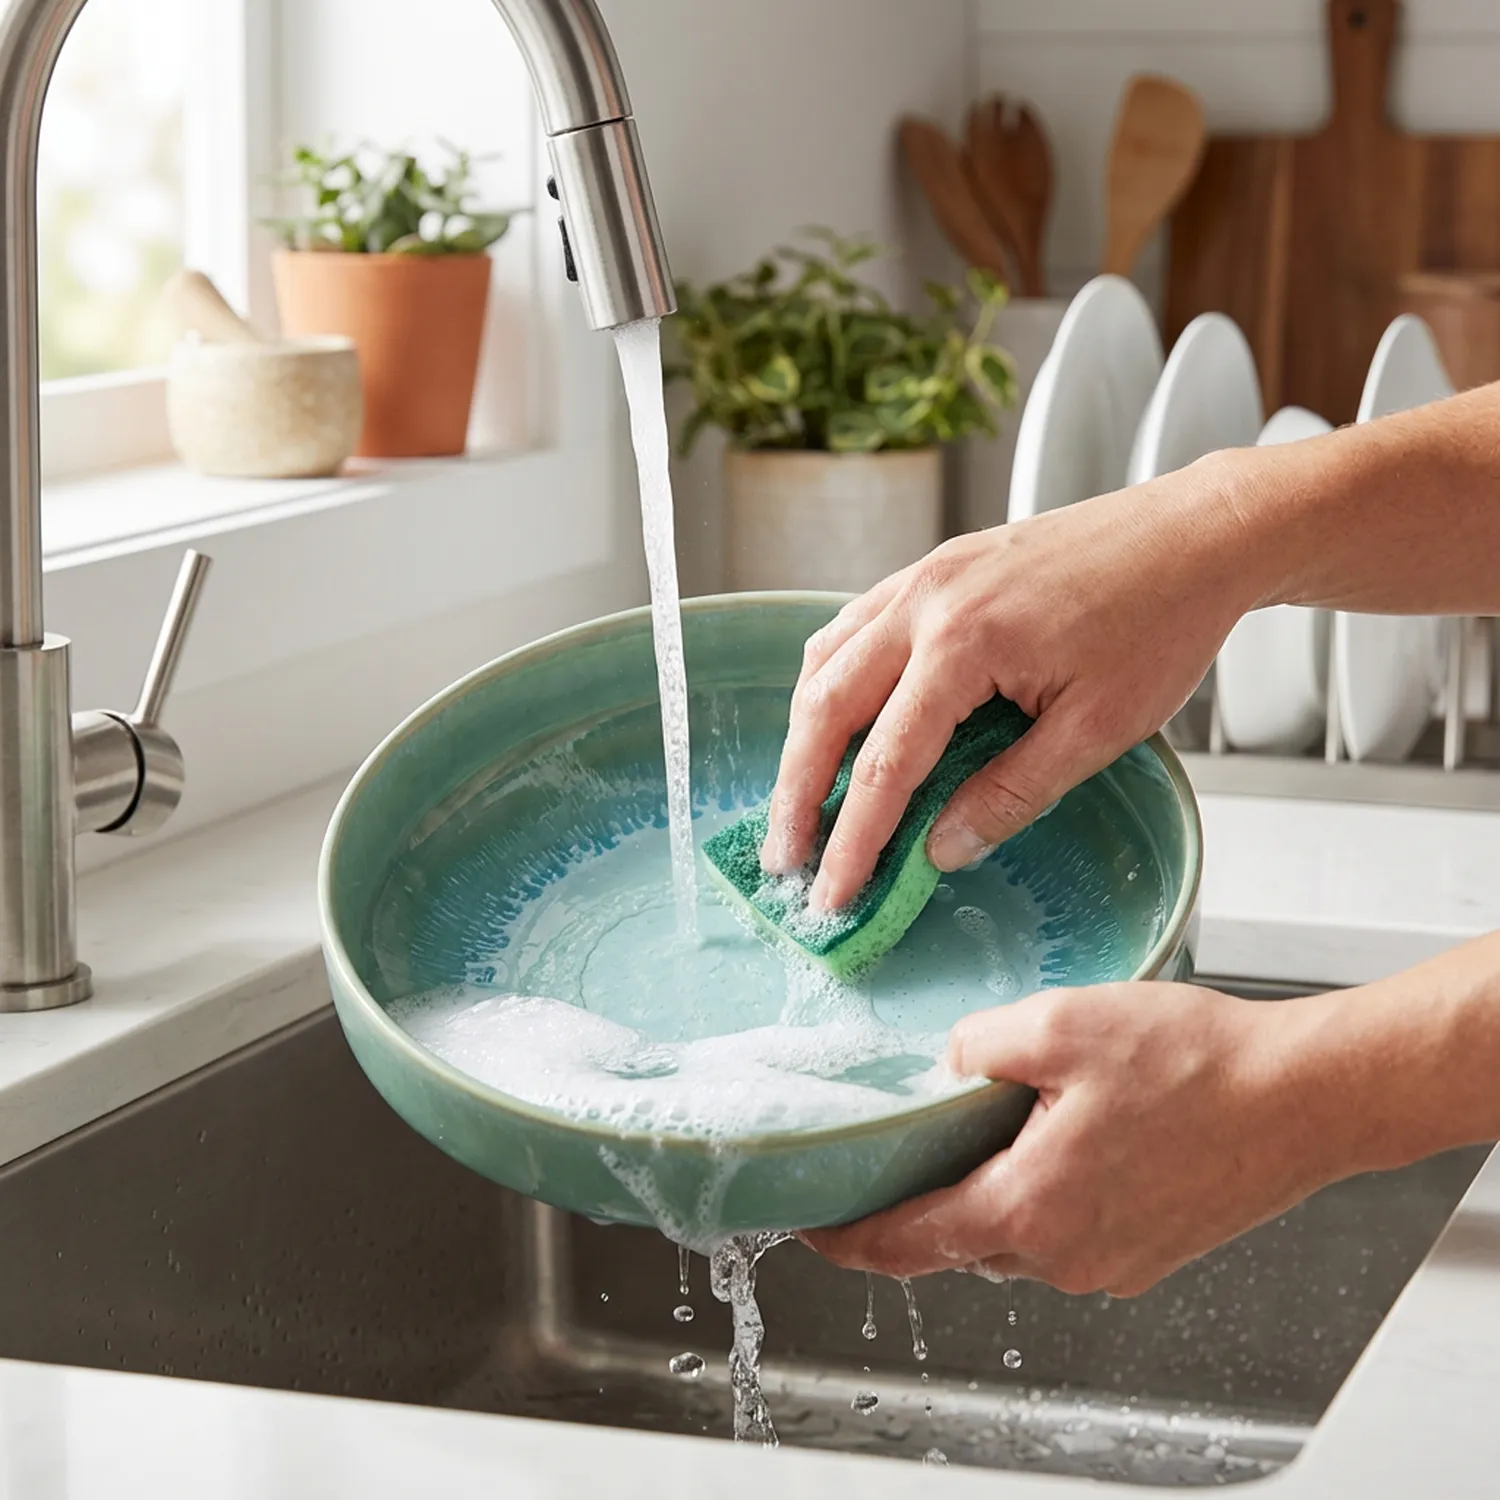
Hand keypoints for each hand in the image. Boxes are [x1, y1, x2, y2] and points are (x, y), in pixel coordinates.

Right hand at [759, 466, 1260, 909]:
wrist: (1194, 533)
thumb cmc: (1161, 623)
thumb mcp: (1097, 729)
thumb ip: (1010, 794)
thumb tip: (940, 849)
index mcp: (964, 643)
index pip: (885, 763)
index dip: (853, 840)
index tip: (831, 894)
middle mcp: (924, 601)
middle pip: (825, 708)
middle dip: (797, 792)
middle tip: (784, 859)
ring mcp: (922, 576)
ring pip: (825, 662)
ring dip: (803, 737)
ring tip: (800, 800)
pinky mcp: (933, 568)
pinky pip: (852, 627)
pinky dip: (829, 682)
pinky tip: (835, 718)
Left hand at [803, 983, 1358, 1295]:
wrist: (1306, 1098)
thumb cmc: (1196, 1063)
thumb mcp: (1062, 1024)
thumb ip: (978, 1046)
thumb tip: (946, 1066)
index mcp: (1028, 1209)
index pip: (906, 1243)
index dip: (847, 1237)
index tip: (809, 1226)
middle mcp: (1063, 1257)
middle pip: (957, 1239)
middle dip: (926, 1195)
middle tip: (906, 1139)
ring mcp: (1110, 1264)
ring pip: (1014, 1236)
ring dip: (990, 1191)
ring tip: (991, 1124)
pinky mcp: (1147, 1255)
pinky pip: (1065, 1234)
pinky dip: (1042, 1196)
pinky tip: (1061, 1137)